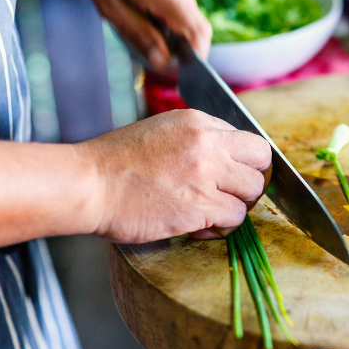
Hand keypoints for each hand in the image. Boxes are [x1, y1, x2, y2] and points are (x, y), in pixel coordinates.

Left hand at [70, 0, 211, 71]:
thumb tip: (162, 64)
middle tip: (146, 37)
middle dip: (173, 38)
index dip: (198, 56)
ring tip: (139, 7)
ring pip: (185, 10)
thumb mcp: (111, 6)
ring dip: (167, 19)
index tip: (186, 68)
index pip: (199, 32)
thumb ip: (140, 36)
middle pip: (191, 25)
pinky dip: (167, 3)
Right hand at [78, 110, 271, 242]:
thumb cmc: (114, 163)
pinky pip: (235, 218)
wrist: (87, 184)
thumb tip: (223, 157)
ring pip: (252, 192)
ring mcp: (206, 174)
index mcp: (198, 122)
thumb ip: (196, 139)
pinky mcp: (200, 205)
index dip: (243, 162)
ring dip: (236, 206)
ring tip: (210, 213)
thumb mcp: (161, 131)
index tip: (231, 177)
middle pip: (262, 162)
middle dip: (250, 181)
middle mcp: (208, 143)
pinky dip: (222, 227)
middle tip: (229, 195)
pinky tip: (198, 227)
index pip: (248, 139)